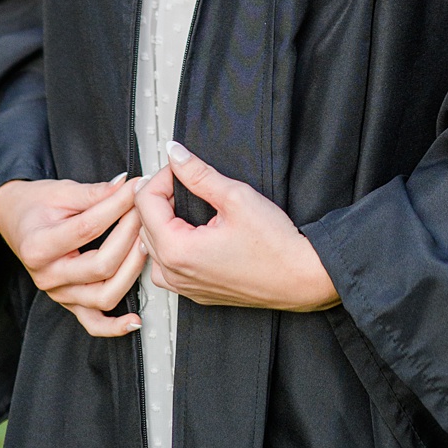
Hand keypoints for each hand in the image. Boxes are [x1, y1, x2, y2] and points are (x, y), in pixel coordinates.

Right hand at [0, 176, 146, 337]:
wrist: (15, 219)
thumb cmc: (34, 205)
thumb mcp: (61, 192)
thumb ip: (94, 193)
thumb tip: (126, 187)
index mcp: (38, 246)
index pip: (88, 228)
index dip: (117, 207)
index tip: (135, 190)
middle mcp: (47, 275)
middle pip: (101, 265)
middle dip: (129, 235)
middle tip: (144, 213)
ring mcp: (59, 293)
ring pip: (104, 295)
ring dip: (132, 271)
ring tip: (144, 245)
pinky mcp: (69, 303)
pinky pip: (93, 323)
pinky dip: (115, 326)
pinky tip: (134, 320)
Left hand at [135, 142, 339, 312]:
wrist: (303, 279)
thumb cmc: (277, 247)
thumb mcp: (236, 197)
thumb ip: (198, 174)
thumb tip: (175, 154)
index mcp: (178, 250)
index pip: (145, 201)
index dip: (162, 176)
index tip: (180, 168)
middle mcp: (175, 273)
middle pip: (144, 223)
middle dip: (160, 197)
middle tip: (185, 181)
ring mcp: (185, 287)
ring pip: (152, 246)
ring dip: (162, 222)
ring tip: (184, 206)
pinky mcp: (197, 293)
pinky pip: (167, 266)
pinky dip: (171, 246)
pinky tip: (190, 233)